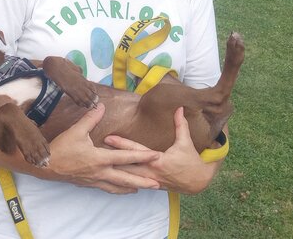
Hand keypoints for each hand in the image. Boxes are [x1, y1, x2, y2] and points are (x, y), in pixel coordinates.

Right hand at [47, 103, 160, 193]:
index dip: (142, 156)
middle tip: (158, 184)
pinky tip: (122, 189)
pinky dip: (118, 190)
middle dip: (143, 181)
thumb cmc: (61, 148)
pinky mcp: (89, 184)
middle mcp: (100, 172)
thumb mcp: (76, 131)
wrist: (46, 166)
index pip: (126, 157)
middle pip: (126, 179)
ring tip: (144, 188)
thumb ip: (90, 118)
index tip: (156, 156)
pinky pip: (107, 188)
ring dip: (132, 188)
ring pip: (118, 187)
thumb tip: (100, 106)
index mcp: (100, 158)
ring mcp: (95, 180)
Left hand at [104, 107, 221, 194]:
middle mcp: (151, 172)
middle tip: (95, 150)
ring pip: (127, 176)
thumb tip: (178, 108)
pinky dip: (121, 181)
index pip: (136, 151)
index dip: (122, 144)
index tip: (109, 138)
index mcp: (158, 161)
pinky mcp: (150, 185)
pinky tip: (110, 179)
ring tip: (97, 163)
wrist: (198, 182)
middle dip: (111, 157)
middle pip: (126, 164)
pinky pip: (132, 183)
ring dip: (113, 170)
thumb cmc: (191, 161)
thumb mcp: (186, 142)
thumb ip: (180, 125)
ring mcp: (150, 180)